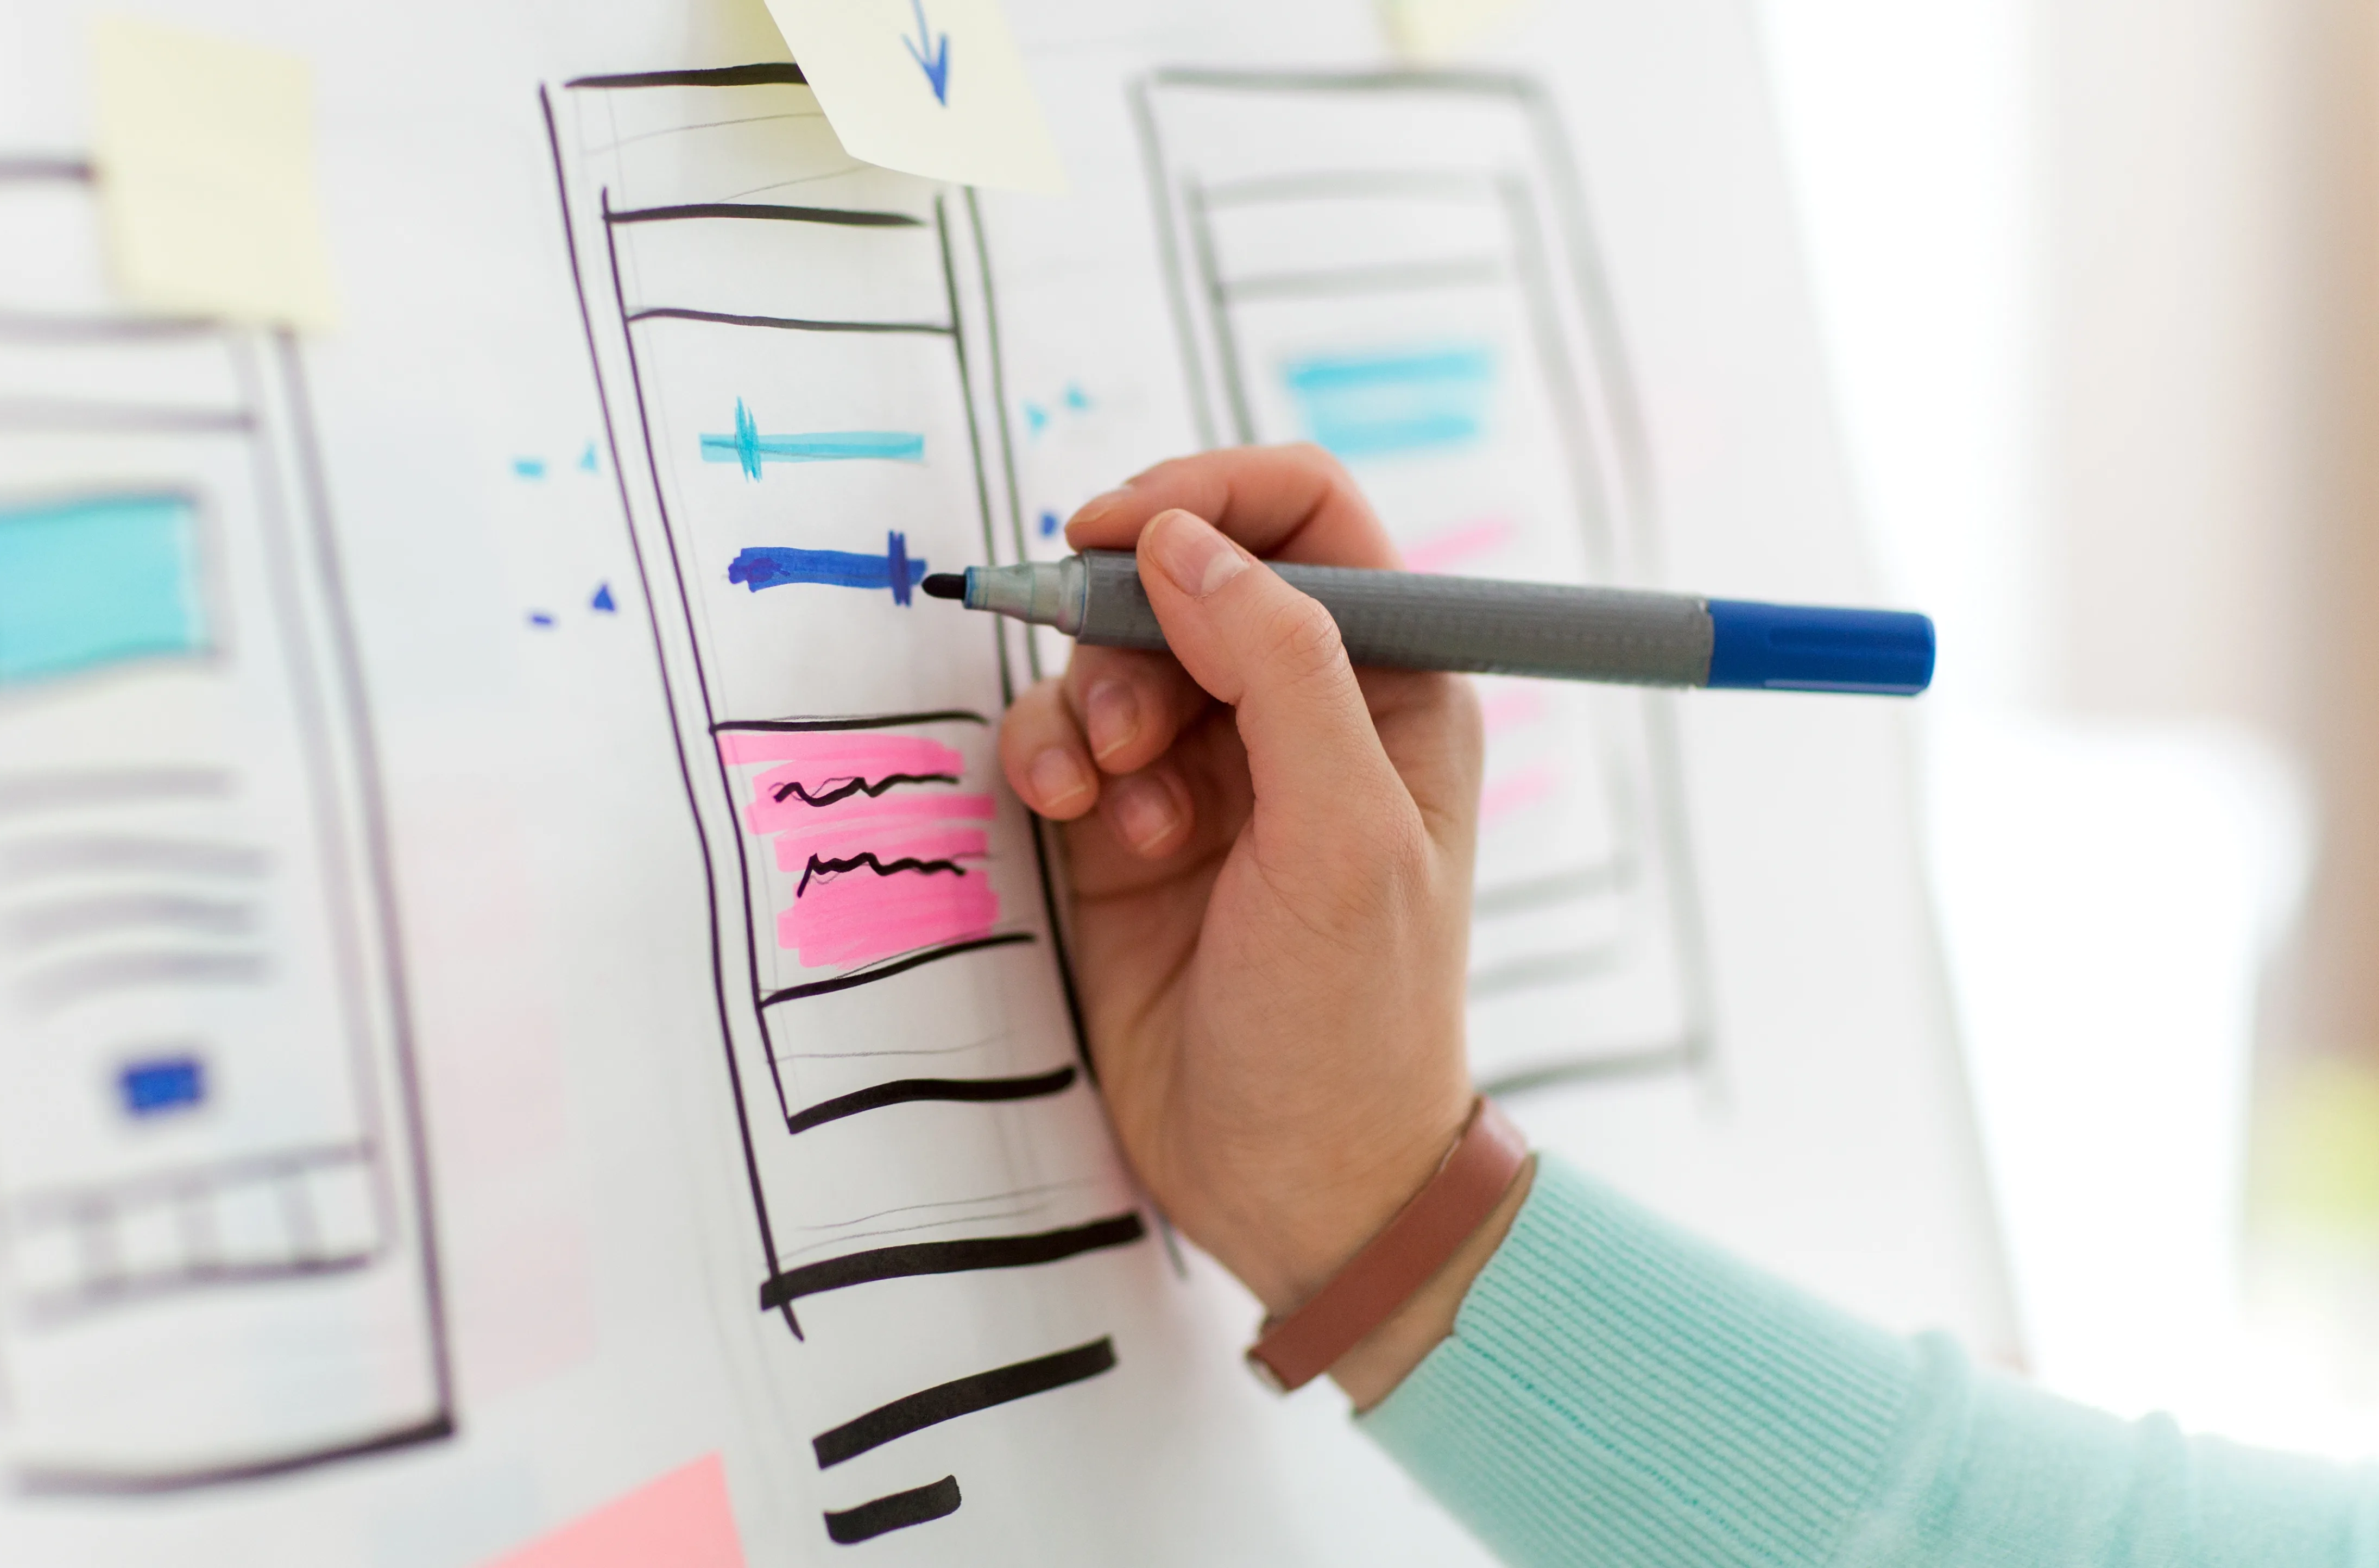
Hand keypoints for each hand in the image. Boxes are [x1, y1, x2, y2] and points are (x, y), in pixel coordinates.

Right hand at [998, 447, 1514, 1403]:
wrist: (1293, 1180)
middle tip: (1126, 732)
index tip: (1117, 530)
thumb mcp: (1344, 834)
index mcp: (1392, 686)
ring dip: (1089, 711)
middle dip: (1129, 628)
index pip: (1305, 515)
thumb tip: (1182, 540)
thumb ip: (1278, 667)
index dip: (1208, 496)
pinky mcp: (1122, 829)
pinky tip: (1081, 826)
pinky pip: (1059, 740)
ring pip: (1109, 656)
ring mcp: (1204, 768)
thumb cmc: (1352, 1018)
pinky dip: (1051, 763)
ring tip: (1110, 805)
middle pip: (1185, 576)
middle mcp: (1297, 709)